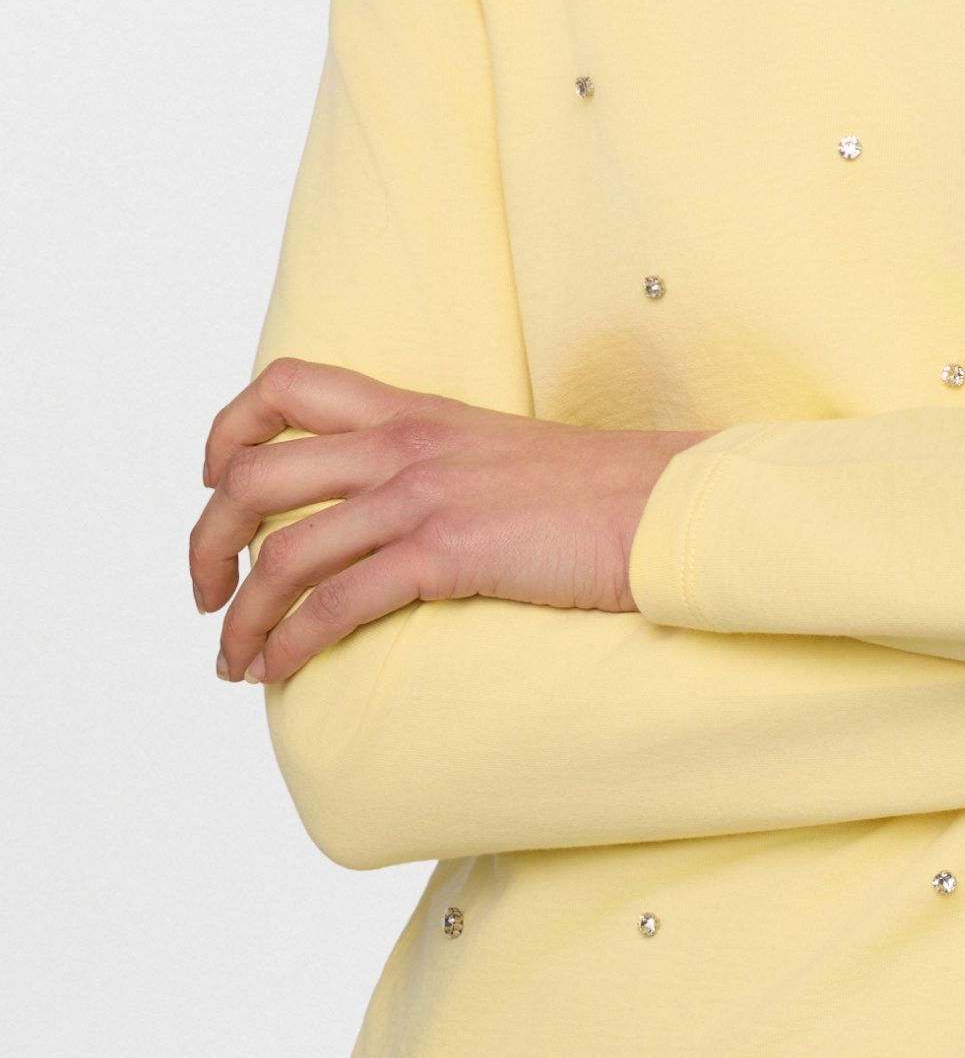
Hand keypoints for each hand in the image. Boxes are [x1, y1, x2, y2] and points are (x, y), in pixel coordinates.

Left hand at [191, 357, 713, 684]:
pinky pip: (335, 603)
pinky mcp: (448, 550)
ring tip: (233, 660)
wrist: (666, 504)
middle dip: (206, 539)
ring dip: (238, 615)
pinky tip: (279, 673)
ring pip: (281, 548)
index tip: (216, 486)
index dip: (227, 432)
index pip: (286, 384)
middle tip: (207, 592)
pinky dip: (289, 644)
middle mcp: (405, 442)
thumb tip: (389, 521)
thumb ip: (437, 468)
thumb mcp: (497, 455)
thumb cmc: (596, 494)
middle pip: (253, 471)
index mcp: (414, 410)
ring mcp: (424, 494)